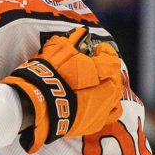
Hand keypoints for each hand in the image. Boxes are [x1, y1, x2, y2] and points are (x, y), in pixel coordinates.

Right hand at [2, 27, 123, 152]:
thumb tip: (81, 32)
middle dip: (107, 70)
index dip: (104, 52)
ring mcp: (104, 109)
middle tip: (94, 66)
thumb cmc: (49, 75)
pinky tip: (99, 101)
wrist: (39, 105)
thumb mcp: (58, 50)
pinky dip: (108, 105)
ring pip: (116, 95)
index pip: (111, 58)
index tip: (96, 49)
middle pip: (116, 77)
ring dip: (109, 87)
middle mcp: (109, 91)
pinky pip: (111, 112)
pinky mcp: (96, 123)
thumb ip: (72, 40)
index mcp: (103, 72)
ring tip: (97, 84)